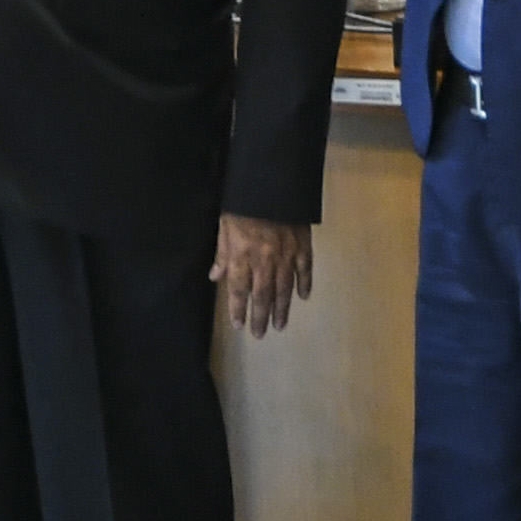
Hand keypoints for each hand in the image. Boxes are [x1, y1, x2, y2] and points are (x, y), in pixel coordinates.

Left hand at [214, 214, 314, 336]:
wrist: (272, 185)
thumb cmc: (242, 205)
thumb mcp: (224, 227)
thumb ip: (222, 254)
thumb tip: (215, 277)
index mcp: (243, 256)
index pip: (239, 289)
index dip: (238, 309)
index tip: (239, 325)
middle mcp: (265, 261)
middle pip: (263, 295)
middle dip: (261, 317)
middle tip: (260, 334)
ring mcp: (286, 256)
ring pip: (284, 289)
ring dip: (282, 309)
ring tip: (280, 325)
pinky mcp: (303, 247)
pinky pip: (305, 270)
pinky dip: (305, 285)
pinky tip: (304, 298)